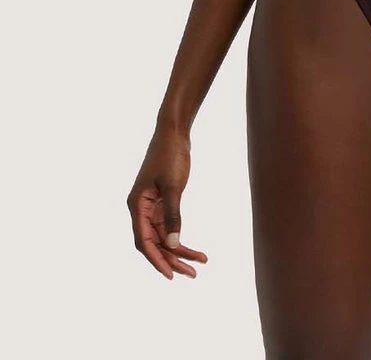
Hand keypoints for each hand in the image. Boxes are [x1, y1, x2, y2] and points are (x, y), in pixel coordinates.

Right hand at [126, 122, 207, 279]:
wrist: (174, 133)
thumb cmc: (170, 155)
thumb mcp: (173, 186)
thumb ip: (173, 215)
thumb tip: (174, 244)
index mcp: (136, 206)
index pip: (144, 241)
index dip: (157, 260)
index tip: (171, 275)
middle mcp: (140, 209)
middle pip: (154, 243)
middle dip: (172, 260)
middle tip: (192, 274)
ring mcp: (151, 207)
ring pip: (163, 237)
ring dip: (178, 251)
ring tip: (198, 265)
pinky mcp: (161, 202)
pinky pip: (169, 227)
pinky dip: (180, 237)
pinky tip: (192, 249)